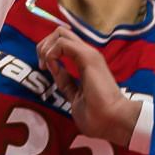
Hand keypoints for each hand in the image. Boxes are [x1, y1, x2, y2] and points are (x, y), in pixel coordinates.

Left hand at [36, 26, 139, 147]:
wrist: (113, 121)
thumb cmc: (97, 116)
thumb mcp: (74, 96)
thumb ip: (65, 82)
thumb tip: (53, 69)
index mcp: (86, 62)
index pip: (64, 42)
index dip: (48, 51)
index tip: (44, 68)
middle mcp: (87, 54)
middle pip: (60, 32)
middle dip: (44, 45)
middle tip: (41, 64)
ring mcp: (89, 54)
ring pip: (61, 33)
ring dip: (46, 47)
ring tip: (44, 64)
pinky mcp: (88, 57)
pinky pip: (63, 43)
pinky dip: (51, 53)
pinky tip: (51, 66)